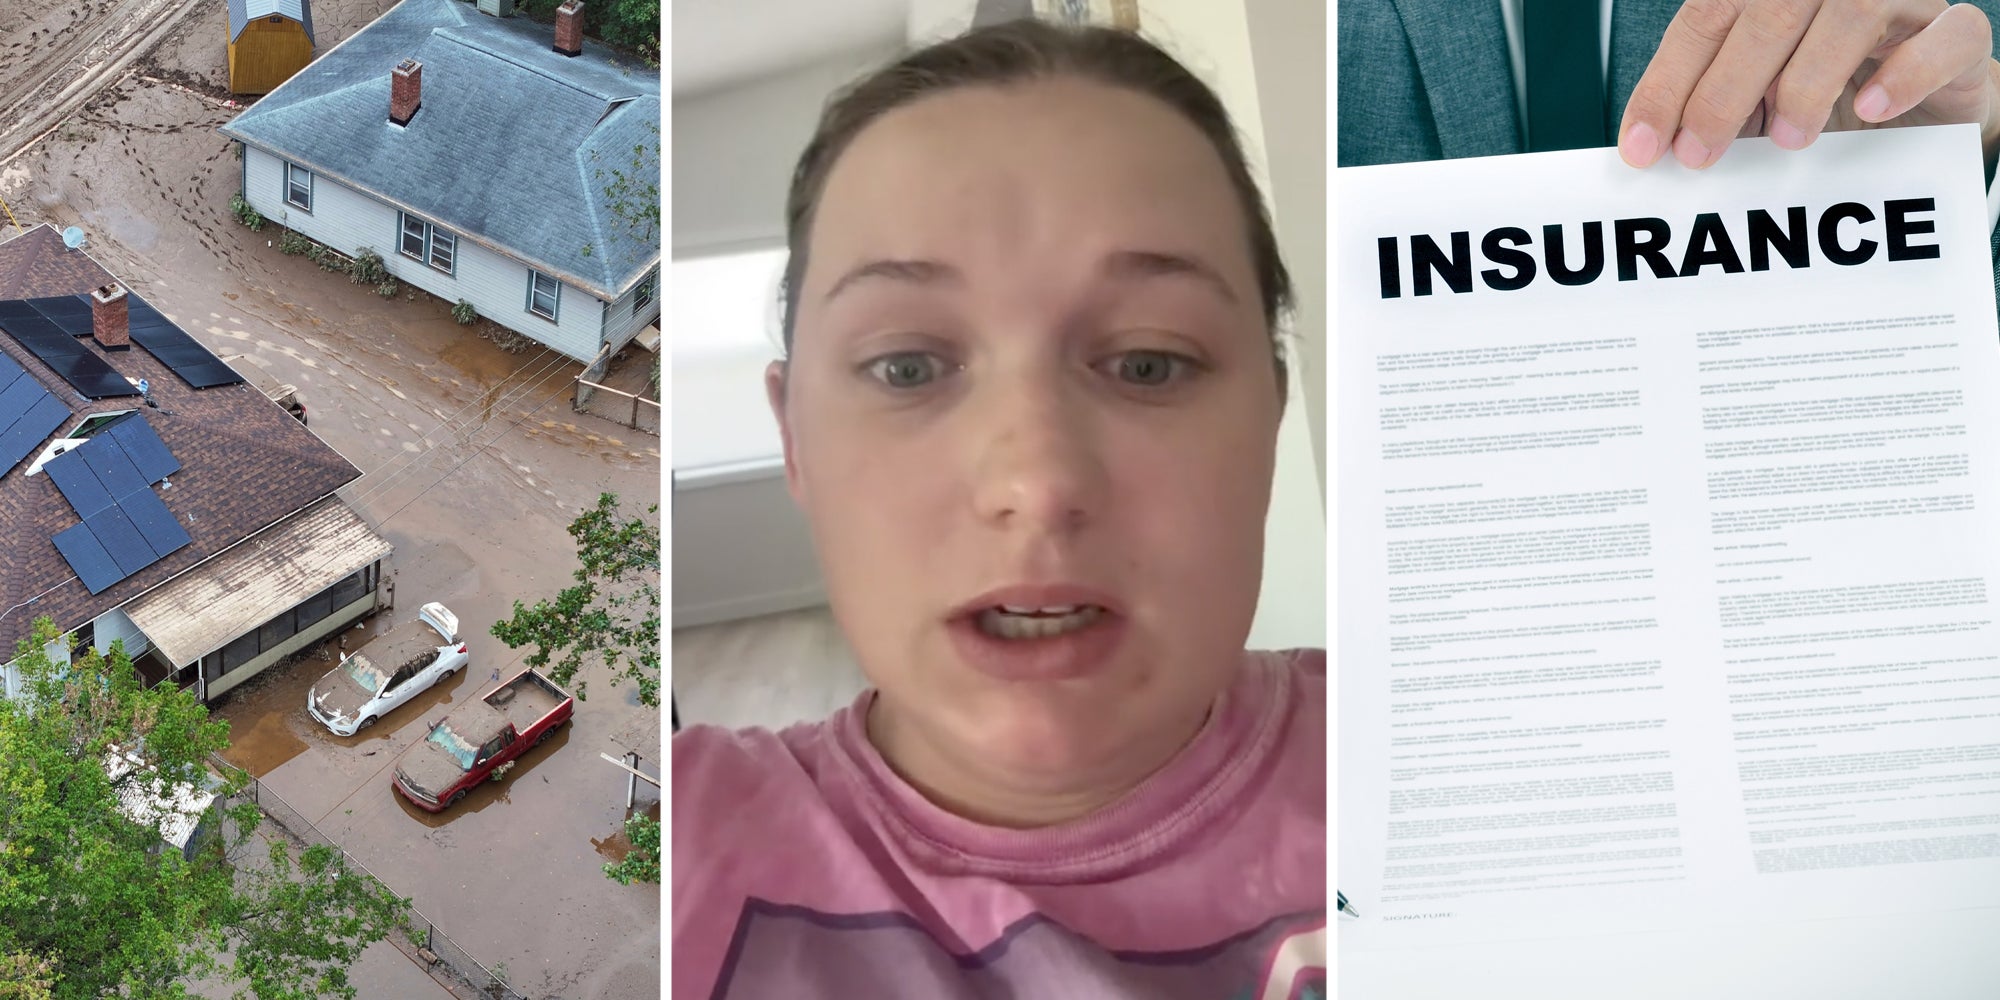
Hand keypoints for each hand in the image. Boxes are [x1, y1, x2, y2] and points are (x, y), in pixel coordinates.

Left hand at [1618, 0, 1999, 171]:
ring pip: (1852, 12)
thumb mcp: (1754, 98)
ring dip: (1806, 82)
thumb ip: (1706, 105)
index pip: (1706, 18)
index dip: (1668, 83)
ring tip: (1785, 138)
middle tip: (1700, 153)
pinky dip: (1906, 73)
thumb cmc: (1828, 91)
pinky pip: (1947, 35)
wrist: (1923, 101)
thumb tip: (1645, 147)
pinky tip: (1870, 107)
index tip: (1642, 146)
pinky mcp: (1956, 31)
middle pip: (1768, 14)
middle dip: (1723, 91)